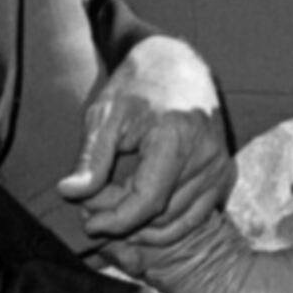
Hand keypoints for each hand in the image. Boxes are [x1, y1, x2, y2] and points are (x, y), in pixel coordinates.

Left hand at [57, 33, 233, 252]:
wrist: (175, 65)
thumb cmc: (136, 86)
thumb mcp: (105, 114)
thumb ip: (90, 158)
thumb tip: (68, 193)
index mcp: (177, 136)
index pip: (148, 200)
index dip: (116, 220)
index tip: (88, 224)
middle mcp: (207, 154)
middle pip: (160, 214)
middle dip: (123, 219)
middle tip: (93, 206)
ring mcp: (220, 167)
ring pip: (177, 223)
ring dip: (142, 227)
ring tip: (113, 208)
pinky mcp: (224, 175)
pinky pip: (194, 218)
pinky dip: (165, 225)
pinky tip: (138, 216)